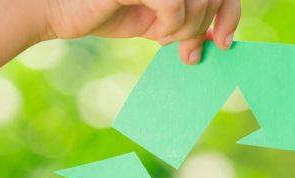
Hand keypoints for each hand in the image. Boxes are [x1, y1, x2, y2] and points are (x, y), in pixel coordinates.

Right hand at [42, 0, 240, 63]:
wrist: (63, 12)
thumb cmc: (108, 13)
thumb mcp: (158, 22)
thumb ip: (187, 25)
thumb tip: (220, 38)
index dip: (231, 13)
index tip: (226, 42)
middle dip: (205, 30)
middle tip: (189, 55)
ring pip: (198, 1)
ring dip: (187, 31)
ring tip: (164, 39)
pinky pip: (174, 4)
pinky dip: (171, 26)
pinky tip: (156, 33)